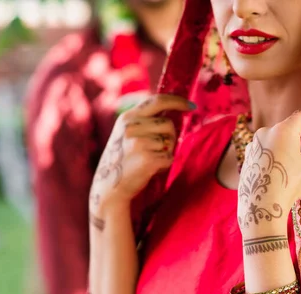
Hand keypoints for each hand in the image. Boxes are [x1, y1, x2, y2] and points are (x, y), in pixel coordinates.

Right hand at [90, 94, 194, 212]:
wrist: (108, 186)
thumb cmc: (123, 158)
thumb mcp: (126, 132)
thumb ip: (145, 120)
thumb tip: (174, 111)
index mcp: (127, 117)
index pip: (158, 101)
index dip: (177, 101)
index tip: (191, 105)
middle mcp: (131, 127)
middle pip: (168, 124)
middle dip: (170, 136)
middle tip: (158, 149)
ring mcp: (138, 143)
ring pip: (170, 142)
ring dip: (166, 152)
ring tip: (150, 159)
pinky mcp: (147, 160)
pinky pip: (169, 158)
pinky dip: (164, 165)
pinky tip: (151, 169)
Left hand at [237, 111, 300, 236]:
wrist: (261, 206)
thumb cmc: (288, 184)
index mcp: (283, 129)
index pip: (300, 116)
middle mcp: (265, 131)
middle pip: (286, 128)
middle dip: (295, 140)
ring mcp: (253, 144)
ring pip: (274, 140)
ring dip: (282, 149)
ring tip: (286, 171)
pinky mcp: (247, 156)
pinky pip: (263, 151)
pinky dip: (270, 157)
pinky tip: (274, 174)